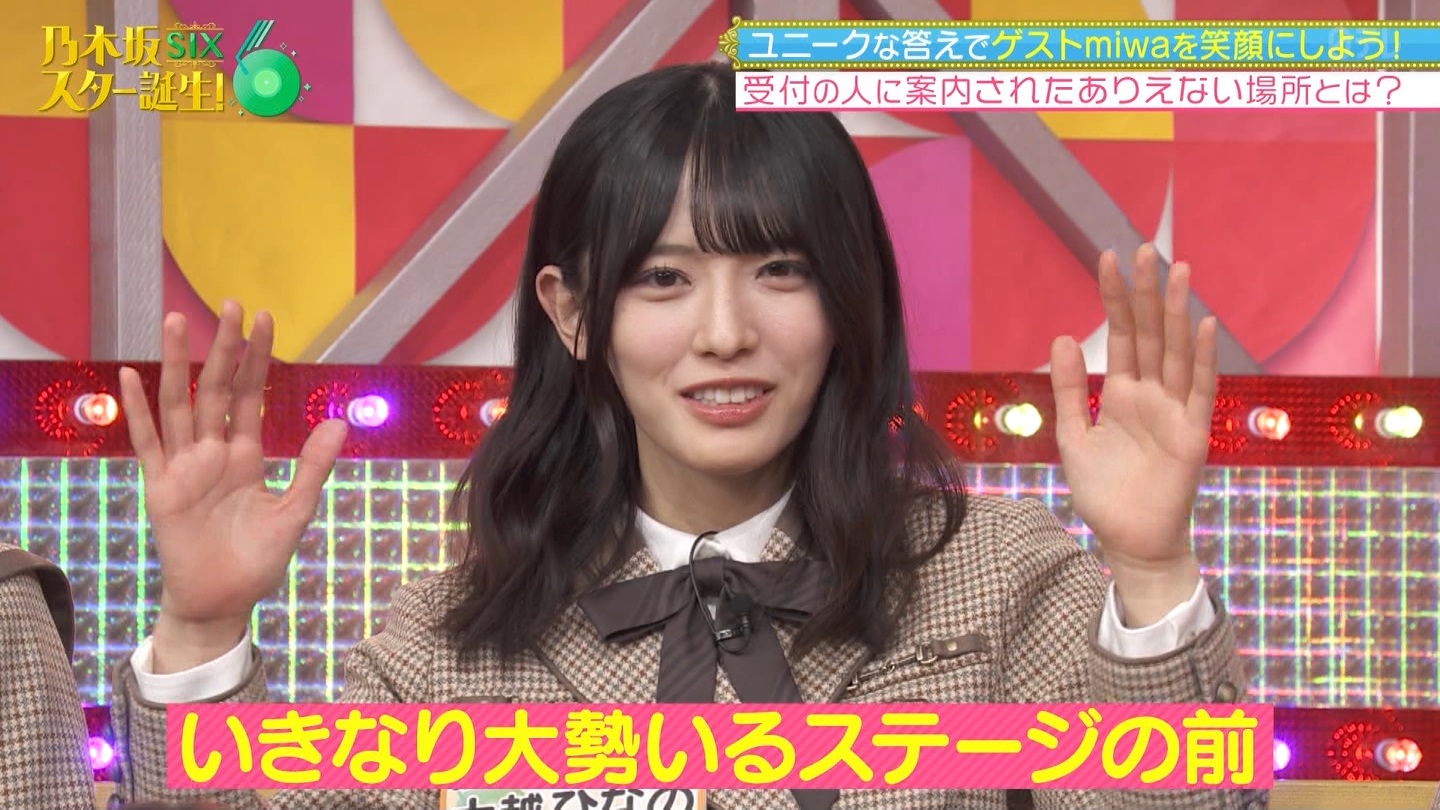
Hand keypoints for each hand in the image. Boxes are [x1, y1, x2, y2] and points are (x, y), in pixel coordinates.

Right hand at [119, 302, 346, 670]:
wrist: (223, 601)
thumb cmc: (258, 559)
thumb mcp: (295, 510)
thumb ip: (312, 466)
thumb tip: (341, 421)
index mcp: (246, 454)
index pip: (252, 395)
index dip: (258, 359)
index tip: (266, 320)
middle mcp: (213, 452)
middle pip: (217, 388)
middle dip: (223, 347)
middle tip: (230, 304)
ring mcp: (184, 466)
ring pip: (179, 403)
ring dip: (175, 363)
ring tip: (175, 320)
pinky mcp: (160, 487)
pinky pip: (147, 442)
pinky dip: (139, 410)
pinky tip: (130, 375)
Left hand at [1048, 245, 1215, 623]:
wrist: (1128, 540)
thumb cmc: (1103, 492)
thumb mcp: (1073, 435)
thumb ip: (1070, 389)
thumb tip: (1063, 336)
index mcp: (1122, 393)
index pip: (1120, 335)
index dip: (1115, 297)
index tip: (1108, 257)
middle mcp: (1152, 395)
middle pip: (1150, 334)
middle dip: (1147, 292)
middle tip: (1146, 247)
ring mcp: (1175, 412)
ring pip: (1177, 353)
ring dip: (1178, 313)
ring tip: (1178, 271)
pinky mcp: (1192, 435)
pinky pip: (1199, 392)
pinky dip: (1203, 359)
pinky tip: (1205, 326)